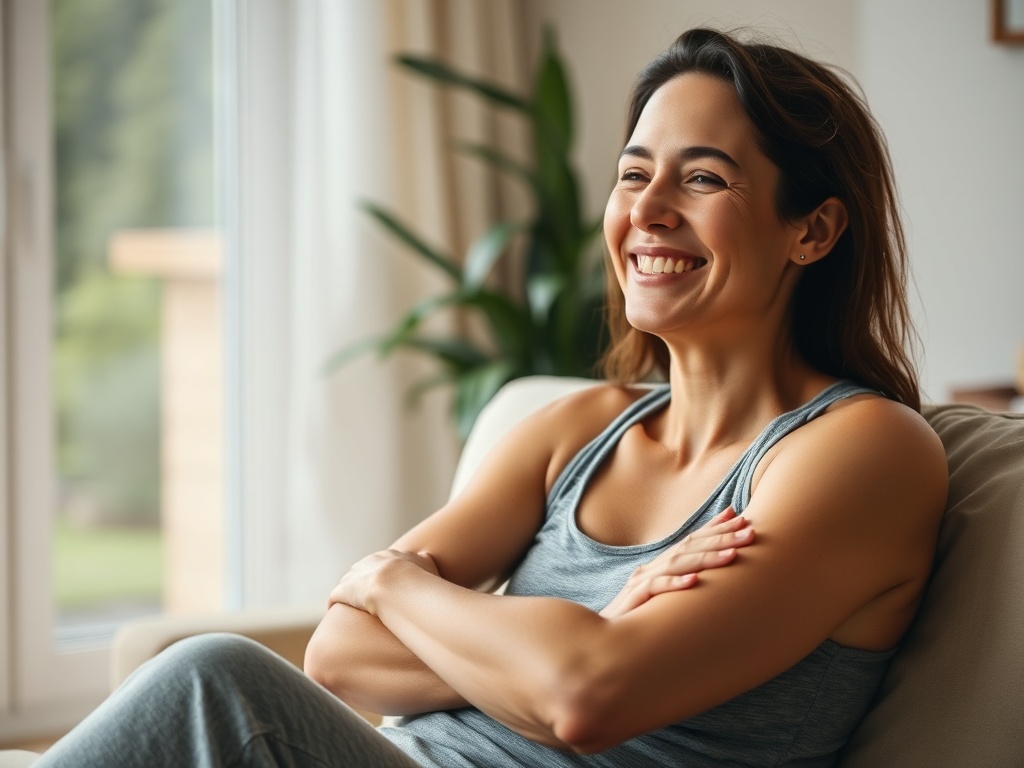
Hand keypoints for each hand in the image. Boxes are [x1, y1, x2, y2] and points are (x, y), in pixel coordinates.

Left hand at [329, 549, 438, 613]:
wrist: (397, 584)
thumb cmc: (416, 578)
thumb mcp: (427, 565)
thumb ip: (425, 561)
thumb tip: (425, 556)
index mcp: (388, 556)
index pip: (382, 562)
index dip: (383, 575)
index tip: (386, 586)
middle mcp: (370, 561)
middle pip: (363, 570)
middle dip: (363, 582)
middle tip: (368, 598)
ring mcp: (355, 575)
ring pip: (348, 582)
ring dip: (349, 593)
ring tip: (352, 607)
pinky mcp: (343, 590)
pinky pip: (335, 596)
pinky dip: (335, 604)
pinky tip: (335, 613)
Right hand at [600, 507, 753, 618]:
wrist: (603, 642)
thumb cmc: (637, 622)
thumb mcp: (664, 599)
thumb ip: (684, 583)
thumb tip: (712, 576)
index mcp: (660, 566)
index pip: (691, 540)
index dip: (715, 528)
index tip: (741, 518)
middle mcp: (651, 569)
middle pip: (689, 547)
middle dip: (721, 538)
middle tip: (749, 531)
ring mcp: (641, 583)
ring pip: (677, 564)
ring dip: (706, 557)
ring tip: (733, 555)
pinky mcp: (633, 601)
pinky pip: (656, 589)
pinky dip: (675, 583)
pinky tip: (694, 581)